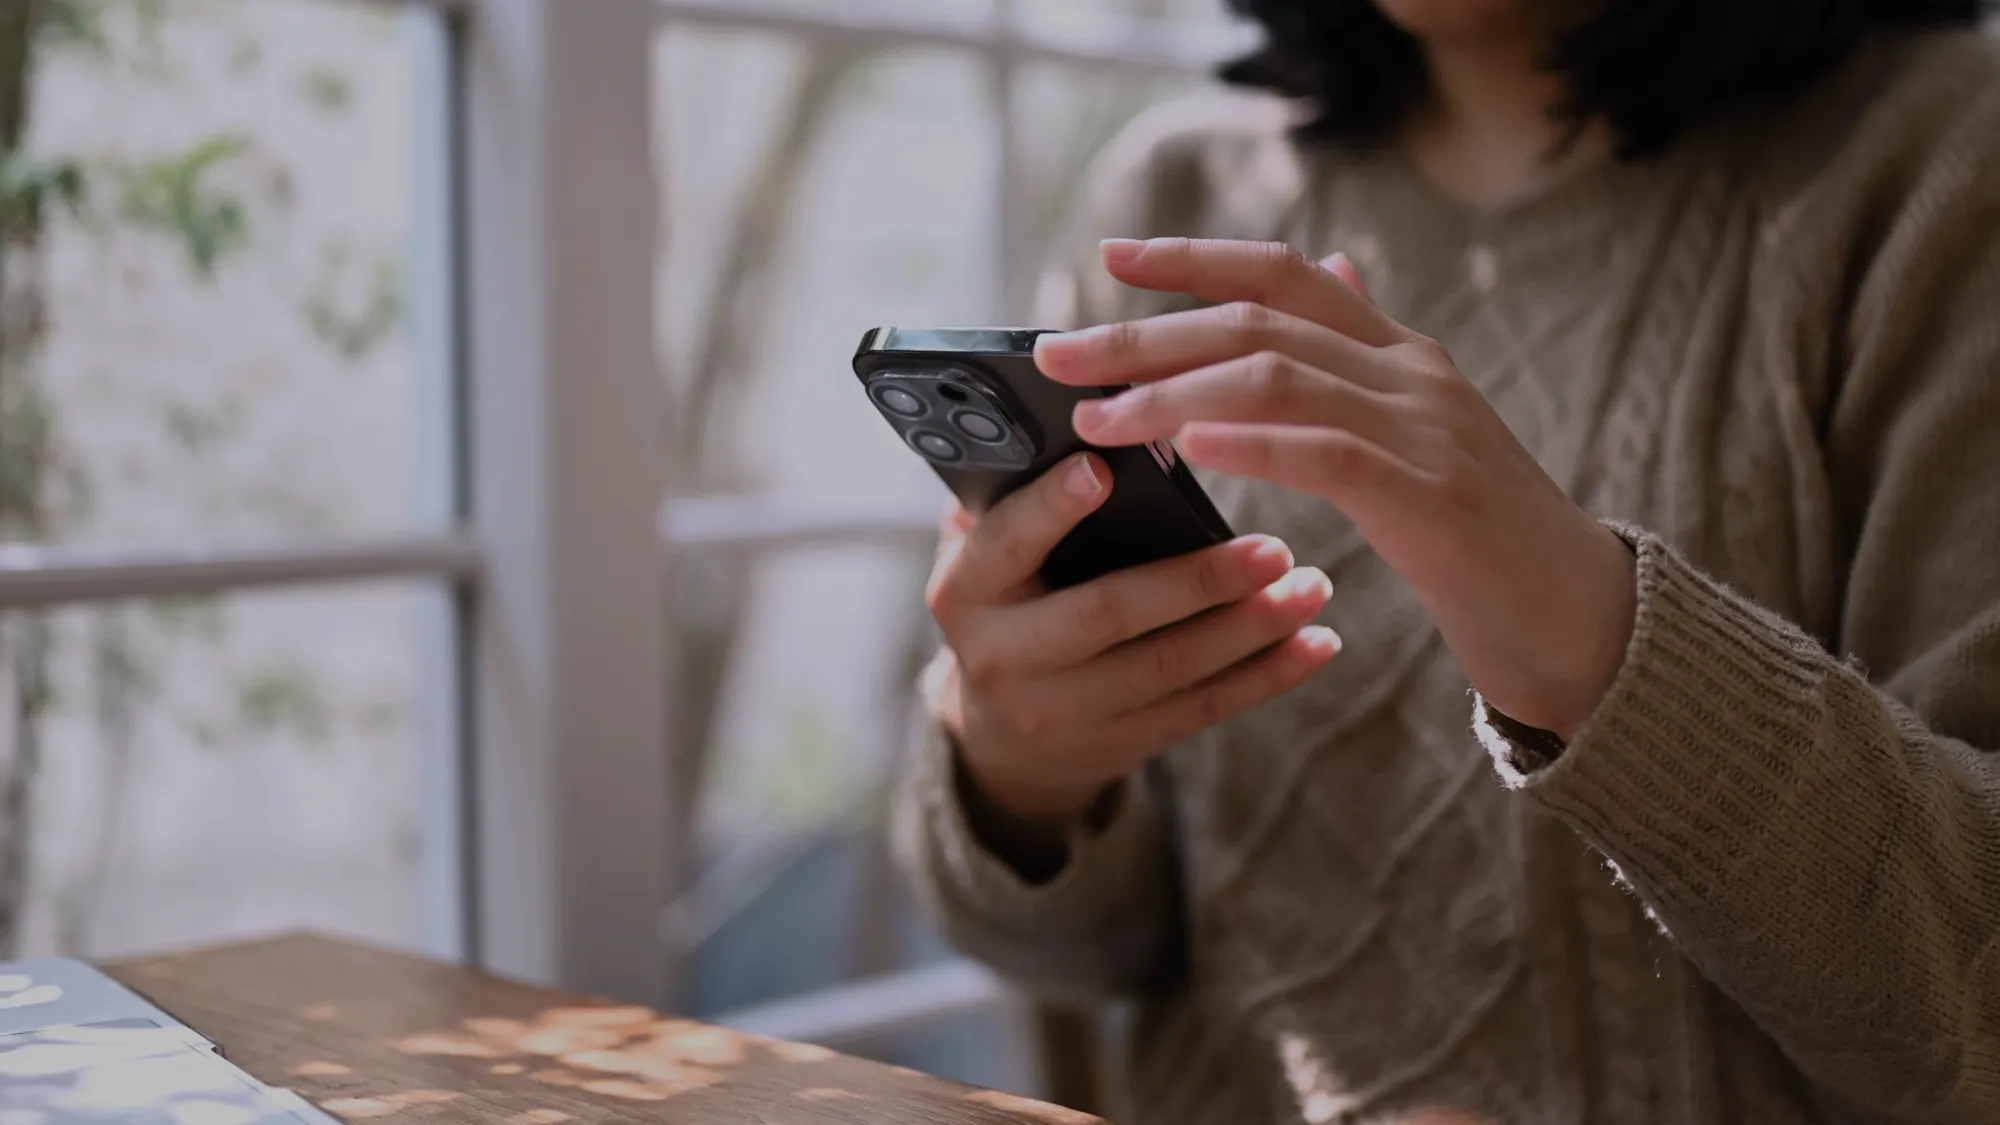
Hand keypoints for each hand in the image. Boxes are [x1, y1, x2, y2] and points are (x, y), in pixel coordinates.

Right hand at [922, 451, 1339, 822]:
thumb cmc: (1010, 602)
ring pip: (1168, 668)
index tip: (1102, 467)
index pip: (1006, 544)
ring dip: (1250, 628)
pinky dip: (1267, 677)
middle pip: (1106, 614)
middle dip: (1195, 581)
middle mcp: (1005, 656)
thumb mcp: (988, 555)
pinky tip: (1317, 644)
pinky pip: (1202, 710)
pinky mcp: (1119, 744)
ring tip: (1311, 585)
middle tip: (1272, 546)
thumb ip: (1013, 496)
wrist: (1006, 736)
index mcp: (965, 591)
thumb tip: (1081, 413)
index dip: (1050, 509)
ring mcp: (1063, 709)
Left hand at [1035, 238, 1636, 739]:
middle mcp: (1412, 372)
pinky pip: (1327, 453)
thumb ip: (1367, 353)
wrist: (1578, 614)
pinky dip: (1251, 443)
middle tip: (1058, 354)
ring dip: (1172, 393)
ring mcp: (1426, 429)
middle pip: (1259, 320)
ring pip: (1277, 376)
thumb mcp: (1422, 426)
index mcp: (1402, 352)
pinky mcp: (1432, 498)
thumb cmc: (1481, 534)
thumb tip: (1332, 263)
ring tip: (1097, 417)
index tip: (1112, 257)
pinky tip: (1188, 448)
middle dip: (1146, 333)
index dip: (1197, 257)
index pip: (1289, 272)